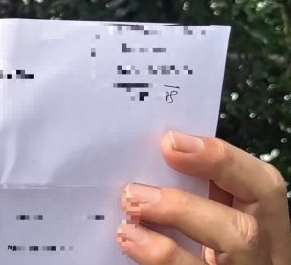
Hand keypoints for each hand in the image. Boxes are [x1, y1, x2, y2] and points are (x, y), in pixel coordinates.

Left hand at [117, 131, 290, 264]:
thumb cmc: (208, 248)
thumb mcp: (216, 220)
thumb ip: (198, 197)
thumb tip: (148, 169)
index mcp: (265, 228)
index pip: (263, 186)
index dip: (221, 159)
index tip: (170, 141)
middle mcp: (262, 260)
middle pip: (244, 232)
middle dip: (187, 207)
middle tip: (133, 193)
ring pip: (223, 261)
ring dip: (167, 249)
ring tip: (127, 228)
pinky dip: (160, 264)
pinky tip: (131, 247)